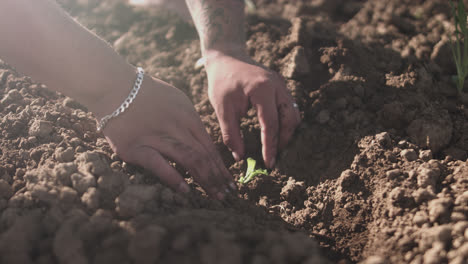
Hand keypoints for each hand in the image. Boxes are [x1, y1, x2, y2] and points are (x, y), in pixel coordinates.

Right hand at [100, 74, 234, 199]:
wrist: (113, 85)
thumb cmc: (146, 94)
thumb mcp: (176, 100)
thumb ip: (190, 121)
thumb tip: (204, 142)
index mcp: (187, 116)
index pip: (209, 146)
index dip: (221, 166)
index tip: (230, 181)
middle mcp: (176, 127)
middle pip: (203, 155)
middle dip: (218, 177)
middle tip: (228, 195)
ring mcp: (156, 137)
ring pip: (189, 160)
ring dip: (205, 180)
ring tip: (215, 196)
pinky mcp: (136, 148)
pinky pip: (159, 165)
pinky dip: (173, 178)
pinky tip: (186, 191)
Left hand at [205, 50, 300, 167]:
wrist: (226, 58)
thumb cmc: (222, 83)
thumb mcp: (222, 109)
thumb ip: (231, 134)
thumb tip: (240, 157)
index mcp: (261, 89)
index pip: (271, 123)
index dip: (271, 146)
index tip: (269, 163)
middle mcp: (277, 85)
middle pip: (290, 119)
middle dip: (283, 141)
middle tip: (273, 158)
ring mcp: (282, 84)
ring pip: (294, 114)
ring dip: (287, 132)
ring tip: (275, 147)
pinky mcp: (281, 86)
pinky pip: (290, 107)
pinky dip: (285, 122)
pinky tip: (275, 133)